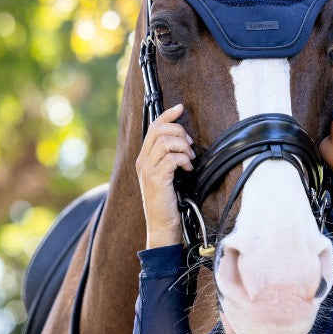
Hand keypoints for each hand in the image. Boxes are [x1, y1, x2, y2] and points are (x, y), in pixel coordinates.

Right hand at [135, 104, 194, 248]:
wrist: (162, 226)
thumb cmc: (168, 202)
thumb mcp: (167, 176)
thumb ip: (170, 157)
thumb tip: (184, 139)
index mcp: (143, 158)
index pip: (152, 127)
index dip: (167, 115)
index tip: (180, 107)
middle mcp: (142, 161)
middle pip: (159, 130)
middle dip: (179, 132)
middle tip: (190, 145)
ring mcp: (147, 170)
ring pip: (165, 141)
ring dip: (183, 147)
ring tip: (190, 159)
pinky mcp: (156, 179)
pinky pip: (172, 158)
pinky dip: (184, 160)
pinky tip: (188, 169)